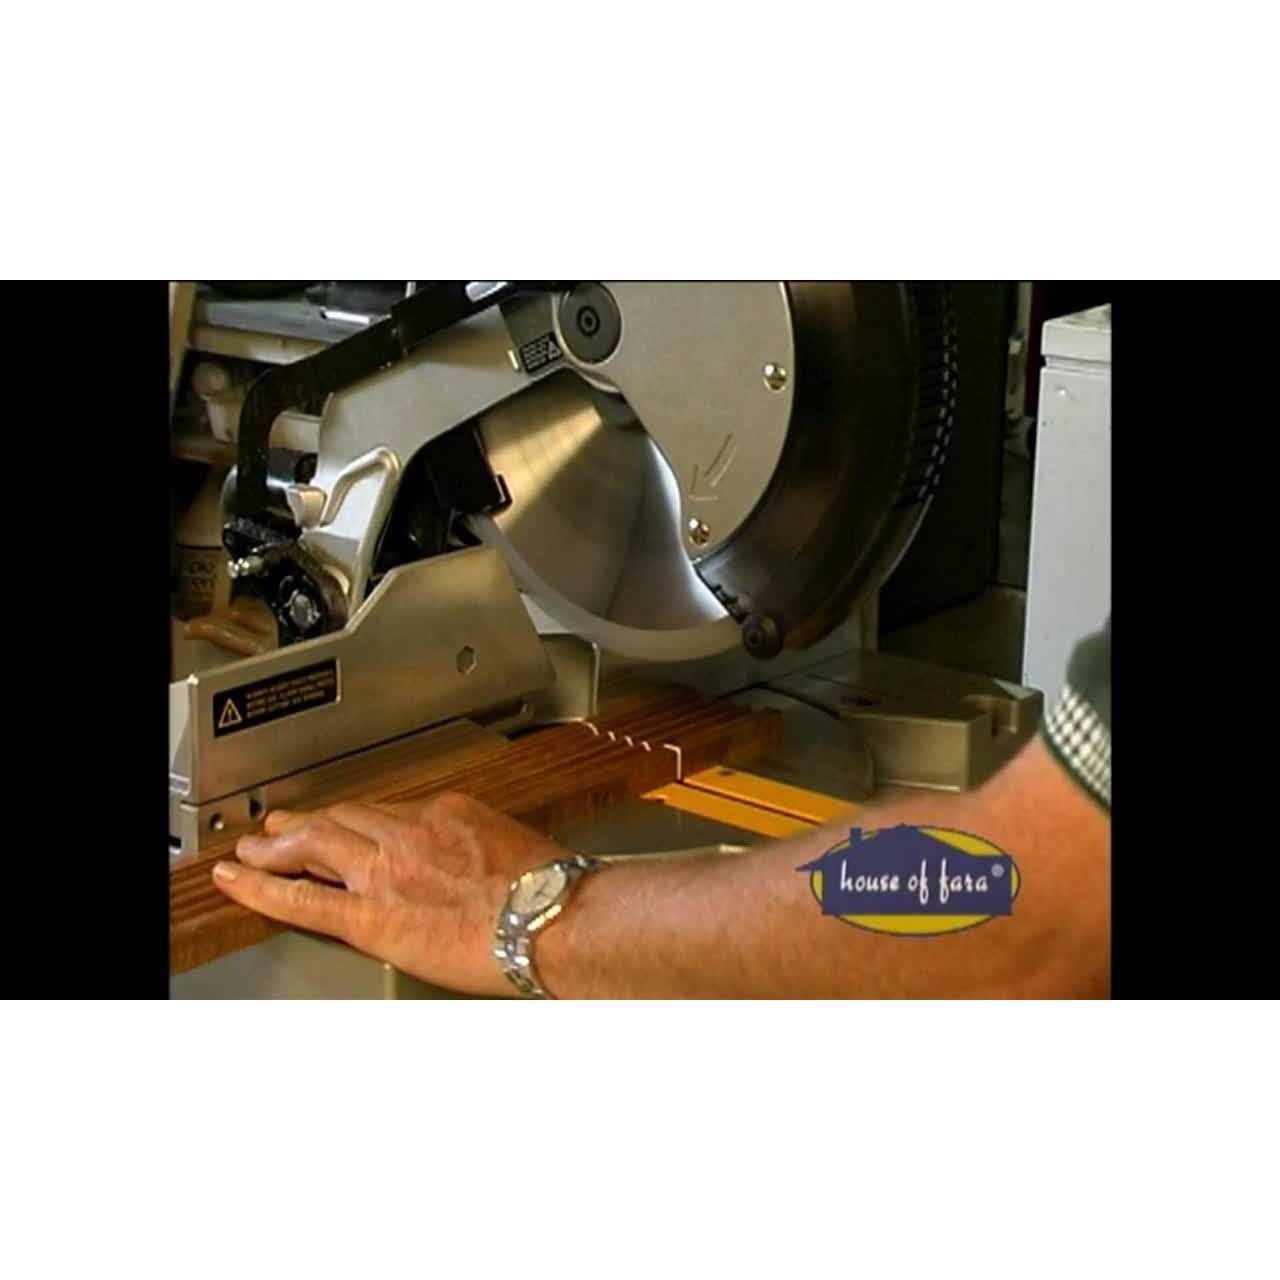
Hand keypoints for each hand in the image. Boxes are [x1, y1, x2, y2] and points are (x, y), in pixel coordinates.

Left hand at [210, 792, 572, 996]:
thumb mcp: (520, 850)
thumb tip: (483, 871)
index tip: (354, 827)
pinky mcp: (371, 916)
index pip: (389, 813)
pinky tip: (240, 880)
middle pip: (343, 819)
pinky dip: (263, 887)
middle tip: (281, 826)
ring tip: (253, 850)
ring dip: (278, 845)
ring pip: (315, 844)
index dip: (362, 821)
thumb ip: (485, 852)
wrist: (554, 919)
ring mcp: (385, 870)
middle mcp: (409, 832)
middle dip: (307, 822)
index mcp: (448, 813)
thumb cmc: (552, 891)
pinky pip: (304, 898)